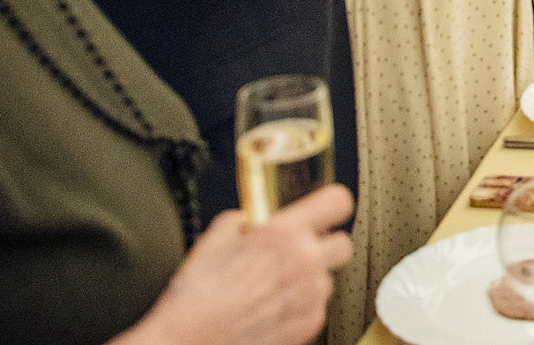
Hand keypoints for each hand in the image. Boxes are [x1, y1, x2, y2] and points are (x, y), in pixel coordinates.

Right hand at [133, 185, 353, 344]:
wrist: (191, 339)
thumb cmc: (199, 293)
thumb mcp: (215, 238)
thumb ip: (243, 220)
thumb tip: (250, 219)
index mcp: (286, 233)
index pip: (338, 202)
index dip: (332, 205)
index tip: (326, 211)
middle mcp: (307, 261)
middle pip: (342, 244)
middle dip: (324, 247)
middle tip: (300, 253)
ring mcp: (311, 295)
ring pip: (328, 279)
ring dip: (310, 280)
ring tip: (275, 288)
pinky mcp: (309, 325)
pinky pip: (317, 308)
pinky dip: (301, 307)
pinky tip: (272, 309)